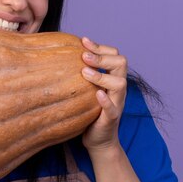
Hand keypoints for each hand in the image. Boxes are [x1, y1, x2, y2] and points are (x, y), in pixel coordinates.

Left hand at [80, 37, 127, 151]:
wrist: (98, 140)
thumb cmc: (88, 112)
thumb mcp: (85, 90)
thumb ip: (82, 74)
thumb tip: (61, 54)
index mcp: (112, 79)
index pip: (114, 55)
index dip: (100, 47)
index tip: (83, 41)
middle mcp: (117, 89)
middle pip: (121, 63)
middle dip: (102, 57)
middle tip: (83, 56)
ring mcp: (117, 103)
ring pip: (119, 84)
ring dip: (102, 76)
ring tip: (85, 72)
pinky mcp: (111, 119)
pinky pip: (113, 108)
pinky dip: (106, 100)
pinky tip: (97, 94)